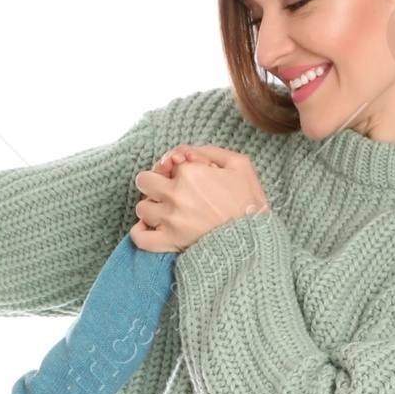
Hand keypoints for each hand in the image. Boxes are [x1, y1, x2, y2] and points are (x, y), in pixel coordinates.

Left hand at [130, 144, 269, 251]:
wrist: (254, 240)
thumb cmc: (249, 202)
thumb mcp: (239, 164)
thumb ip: (212, 151)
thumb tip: (188, 153)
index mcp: (191, 173)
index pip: (169, 161)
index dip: (177, 165)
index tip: (189, 174)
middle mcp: (176, 194)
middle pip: (144, 180)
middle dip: (156, 182)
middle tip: (170, 191)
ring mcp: (170, 220)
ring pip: (141, 208)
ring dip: (151, 207)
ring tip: (166, 211)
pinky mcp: (170, 242)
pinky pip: (140, 238)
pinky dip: (139, 232)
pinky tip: (149, 227)